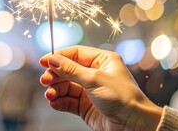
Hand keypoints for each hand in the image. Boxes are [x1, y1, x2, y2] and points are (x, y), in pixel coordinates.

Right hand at [40, 45, 162, 130]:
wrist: (133, 124)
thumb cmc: (123, 98)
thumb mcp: (94, 79)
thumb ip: (71, 70)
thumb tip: (53, 59)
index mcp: (102, 60)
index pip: (75, 53)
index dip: (59, 57)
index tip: (44, 61)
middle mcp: (95, 73)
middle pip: (68, 70)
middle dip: (55, 75)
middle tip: (45, 80)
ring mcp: (90, 90)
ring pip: (66, 86)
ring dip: (55, 89)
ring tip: (50, 94)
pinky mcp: (86, 106)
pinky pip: (68, 100)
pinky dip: (59, 101)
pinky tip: (54, 102)